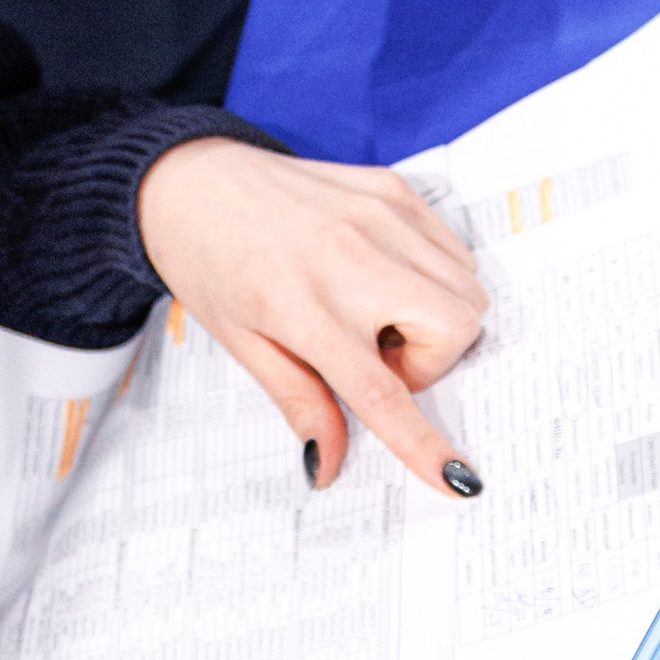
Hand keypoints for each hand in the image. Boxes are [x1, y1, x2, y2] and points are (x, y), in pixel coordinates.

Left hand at [137, 138, 488, 490]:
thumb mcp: (244, 344)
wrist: (192, 181)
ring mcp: (378, 214)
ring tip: (374, 309)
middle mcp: (352, 256)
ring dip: (434, 317)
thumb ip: (299, 402)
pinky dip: (435, 273)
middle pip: (456, 327)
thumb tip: (328, 465)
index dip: (423, 442)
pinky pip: (453, 246)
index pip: (381, 391)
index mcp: (305, 307)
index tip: (456, 477)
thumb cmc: (211, 262)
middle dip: (431, 359)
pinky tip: (385, 274)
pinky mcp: (390, 187)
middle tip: (375, 353)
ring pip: (466, 286)